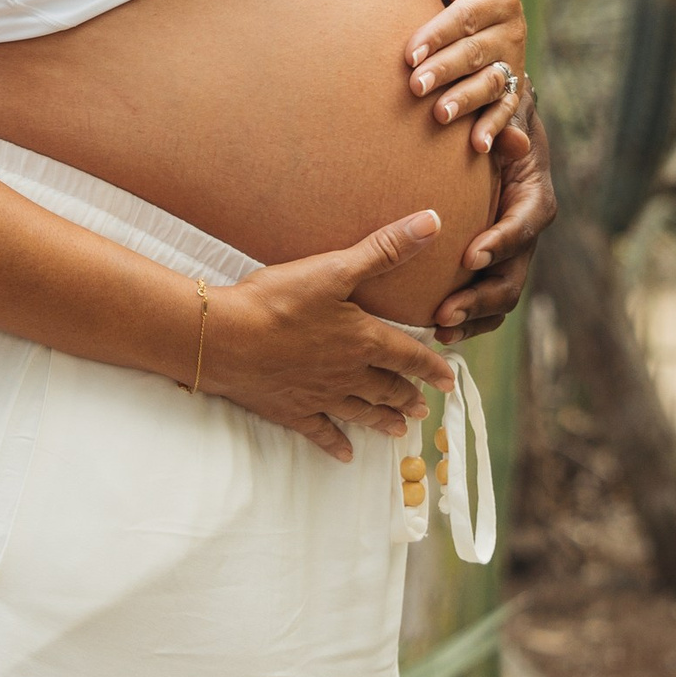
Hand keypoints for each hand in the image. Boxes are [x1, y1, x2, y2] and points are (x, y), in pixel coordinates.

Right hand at [200, 214, 457, 461]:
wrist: (225, 338)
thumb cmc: (279, 301)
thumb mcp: (335, 268)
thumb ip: (385, 248)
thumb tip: (433, 222)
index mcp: (363, 341)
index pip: (408, 355)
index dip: (432, 366)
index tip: (449, 380)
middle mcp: (348, 374)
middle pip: (386, 388)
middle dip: (407, 396)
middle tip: (424, 408)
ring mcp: (319, 396)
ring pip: (360, 412)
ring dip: (382, 420)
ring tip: (400, 431)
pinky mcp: (290, 410)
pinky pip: (320, 431)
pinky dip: (335, 443)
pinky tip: (344, 454)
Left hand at [388, 0, 527, 152]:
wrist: (480, 14)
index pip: (464, 16)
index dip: (437, 35)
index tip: (409, 53)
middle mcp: (512, 29)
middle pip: (476, 53)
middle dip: (445, 70)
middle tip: (415, 86)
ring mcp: (515, 62)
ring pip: (491, 85)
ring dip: (466, 101)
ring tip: (439, 115)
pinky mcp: (515, 90)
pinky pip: (507, 112)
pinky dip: (494, 129)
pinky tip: (476, 146)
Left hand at [430, 97, 557, 342]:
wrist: (501, 138)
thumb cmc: (495, 126)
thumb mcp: (503, 122)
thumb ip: (504, 130)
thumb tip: (513, 140)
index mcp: (535, 203)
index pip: (523, 229)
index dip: (500, 244)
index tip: (469, 255)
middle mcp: (527, 237)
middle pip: (513, 279)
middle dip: (479, 299)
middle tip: (445, 311)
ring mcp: (511, 258)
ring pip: (499, 300)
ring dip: (471, 319)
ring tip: (439, 328)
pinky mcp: (493, 269)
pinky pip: (485, 304)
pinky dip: (466, 320)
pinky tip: (434, 329)